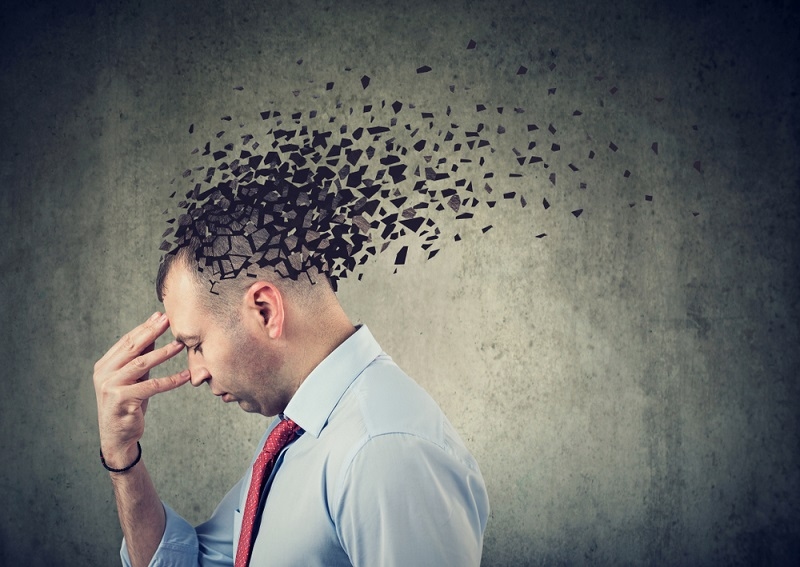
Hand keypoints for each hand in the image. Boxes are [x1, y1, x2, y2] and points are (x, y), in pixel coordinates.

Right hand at [93, 312, 189, 468]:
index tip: (160, 316)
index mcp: (104, 366)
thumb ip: (140, 358)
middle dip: (151, 332)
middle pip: (132, 348)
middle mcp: (104, 373)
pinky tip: (185, 375)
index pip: (126, 341)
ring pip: (141, 364)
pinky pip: (152, 386)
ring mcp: (111, 386)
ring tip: (180, 345)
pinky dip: (171, 381)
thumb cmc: (128, 405)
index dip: (144, 327)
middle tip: (168, 320)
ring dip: (163, 353)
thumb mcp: (134, 379)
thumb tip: (154, 333)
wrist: (118, 438)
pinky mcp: (122, 399)